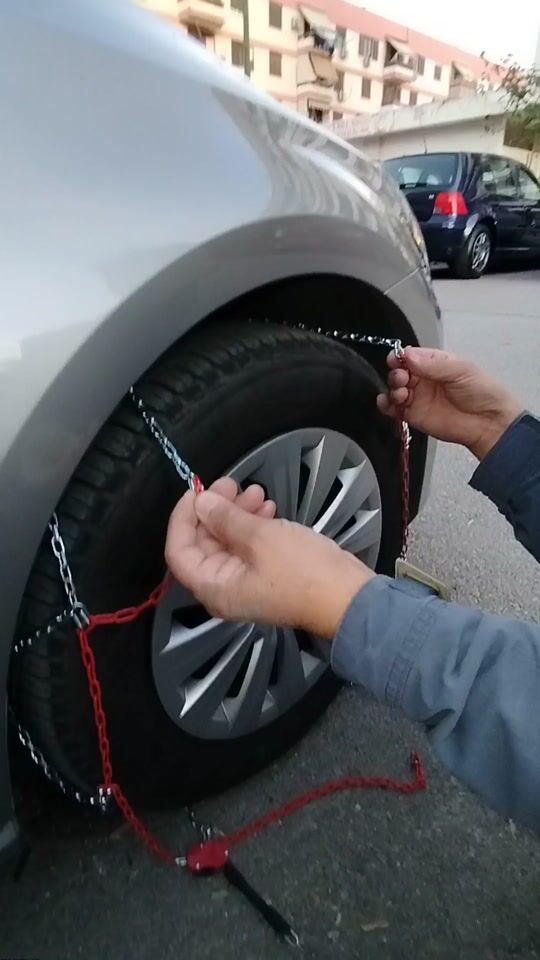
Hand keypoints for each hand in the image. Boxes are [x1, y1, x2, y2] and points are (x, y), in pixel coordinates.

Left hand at [165, 477, 373, 638]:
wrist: (349, 597)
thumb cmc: (304, 572)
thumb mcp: (261, 537)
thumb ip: (226, 518)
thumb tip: (202, 503)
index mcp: (214, 587)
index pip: (179, 551)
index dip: (183, 517)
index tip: (197, 491)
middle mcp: (225, 589)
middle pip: (204, 544)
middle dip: (216, 510)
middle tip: (232, 483)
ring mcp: (247, 582)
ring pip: (229, 541)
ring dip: (238, 513)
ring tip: (257, 492)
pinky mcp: (268, 575)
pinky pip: (250, 547)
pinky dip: (255, 525)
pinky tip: (269, 507)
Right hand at [377, 347, 521, 458]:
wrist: (488, 422)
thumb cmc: (481, 391)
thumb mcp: (460, 370)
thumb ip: (433, 364)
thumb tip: (407, 355)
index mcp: (435, 363)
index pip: (411, 356)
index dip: (400, 356)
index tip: (396, 359)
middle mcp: (423, 379)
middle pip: (399, 372)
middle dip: (396, 373)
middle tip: (401, 378)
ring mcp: (418, 397)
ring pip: (394, 389)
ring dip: (392, 388)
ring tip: (401, 393)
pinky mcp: (413, 416)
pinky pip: (393, 409)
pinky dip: (385, 405)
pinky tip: (387, 403)